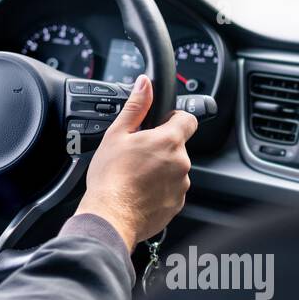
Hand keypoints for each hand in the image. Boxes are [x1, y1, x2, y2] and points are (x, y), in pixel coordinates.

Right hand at [76, 74, 198, 252]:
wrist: (110, 216)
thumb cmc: (110, 177)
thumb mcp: (117, 134)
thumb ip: (136, 106)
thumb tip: (145, 84)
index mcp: (168, 141)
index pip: (188, 119)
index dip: (174, 118)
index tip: (161, 124)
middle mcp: (181, 162)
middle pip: (178, 146)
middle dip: (161, 147)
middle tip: (137, 154)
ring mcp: (181, 185)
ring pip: (175, 169)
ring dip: (161, 169)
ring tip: (136, 176)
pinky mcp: (177, 204)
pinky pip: (172, 190)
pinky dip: (159, 189)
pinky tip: (139, 191)